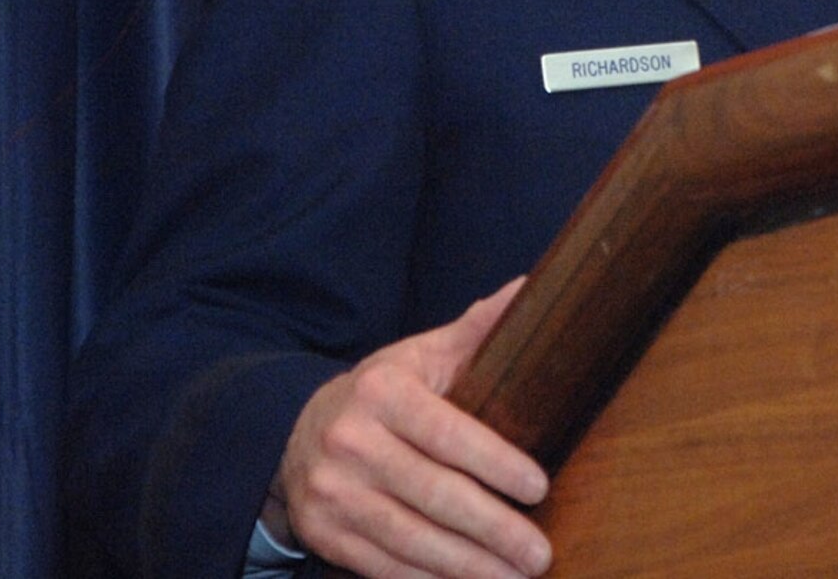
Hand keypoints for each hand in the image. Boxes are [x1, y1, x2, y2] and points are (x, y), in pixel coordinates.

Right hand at [265, 278, 551, 578]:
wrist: (296, 433)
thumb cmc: (382, 393)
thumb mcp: (422, 355)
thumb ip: (477, 330)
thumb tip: (532, 288)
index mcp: (383, 392)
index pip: (448, 433)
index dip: (496, 463)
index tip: (539, 488)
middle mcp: (352, 443)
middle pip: (434, 494)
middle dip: (493, 529)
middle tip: (540, 553)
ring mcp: (333, 493)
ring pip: (411, 538)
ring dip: (468, 566)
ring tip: (517, 577)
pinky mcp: (325, 534)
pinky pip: (384, 565)